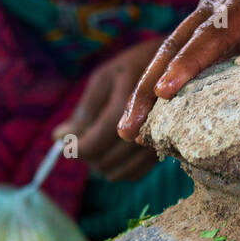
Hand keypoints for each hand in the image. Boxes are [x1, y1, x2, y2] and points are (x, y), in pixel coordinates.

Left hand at [53, 38, 162, 179]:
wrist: (180, 66)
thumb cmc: (136, 65)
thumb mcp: (105, 77)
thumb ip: (84, 109)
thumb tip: (59, 136)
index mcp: (130, 103)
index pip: (96, 141)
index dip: (76, 147)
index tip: (64, 141)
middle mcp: (148, 127)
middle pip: (105, 161)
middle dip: (87, 154)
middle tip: (81, 137)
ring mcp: (159, 142)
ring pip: (119, 172)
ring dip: (101, 163)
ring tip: (96, 143)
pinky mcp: (165, 150)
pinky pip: (135, 174)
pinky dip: (118, 168)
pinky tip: (113, 151)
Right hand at [118, 0, 239, 141]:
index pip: (212, 33)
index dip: (190, 65)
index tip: (166, 93)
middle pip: (174, 47)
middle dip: (148, 90)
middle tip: (127, 130)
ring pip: (175, 43)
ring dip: (152, 82)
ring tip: (135, 125)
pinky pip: (190, 35)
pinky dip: (173, 65)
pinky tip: (170, 93)